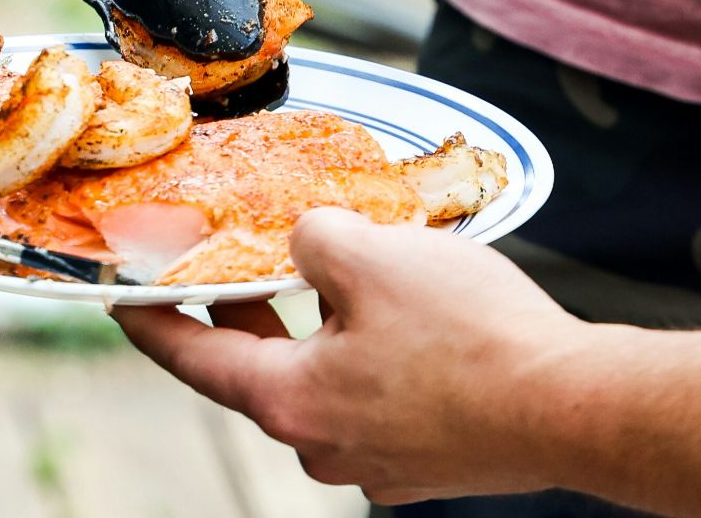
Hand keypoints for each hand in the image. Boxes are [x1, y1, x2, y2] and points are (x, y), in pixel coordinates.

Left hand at [111, 209, 589, 503]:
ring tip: (351, 273)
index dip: (155, 321)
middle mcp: (323, 446)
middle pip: (262, 369)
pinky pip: (380, 399)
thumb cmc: (474, 339)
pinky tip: (412, 317)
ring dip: (326, 329)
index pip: (195, 358)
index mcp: (291, 400)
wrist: (574, 409)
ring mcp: (378, 463)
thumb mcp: (374, 255)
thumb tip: (308, 241)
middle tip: (244, 262)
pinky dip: (377, 355)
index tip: (126, 300)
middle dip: (253, 310)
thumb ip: (315, 237)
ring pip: (327, 381)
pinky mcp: (429, 461)